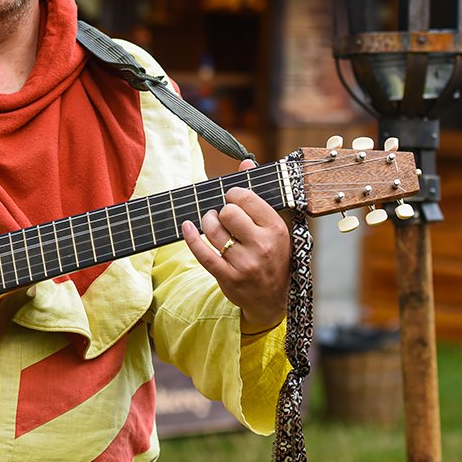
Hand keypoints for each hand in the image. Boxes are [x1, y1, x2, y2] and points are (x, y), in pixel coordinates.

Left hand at [179, 159, 291, 333]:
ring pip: (212, 230)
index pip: (246, 198)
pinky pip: (202, 252)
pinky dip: (189, 236)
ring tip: (210, 222)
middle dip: (221, 210)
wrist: (273, 299)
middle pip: (227, 212)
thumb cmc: (273, 256)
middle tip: (224, 215)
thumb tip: (245, 162)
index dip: (233, 194)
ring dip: (206, 221)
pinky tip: (186, 226)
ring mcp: (244, 263)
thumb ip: (258, 195)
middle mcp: (262, 246)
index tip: (232, 198)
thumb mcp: (273, 226)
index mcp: (276, 229)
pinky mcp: (227, 277)